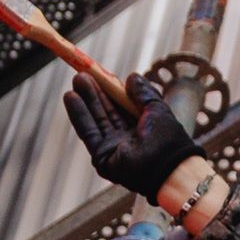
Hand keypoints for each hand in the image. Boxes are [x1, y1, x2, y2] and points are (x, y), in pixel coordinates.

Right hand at [64, 73, 199, 198]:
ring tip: (76, 80)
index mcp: (142, 128)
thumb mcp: (156, 108)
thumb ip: (143, 93)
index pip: (121, 106)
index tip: (100, 74)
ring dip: (85, 100)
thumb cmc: (167, 139)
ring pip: (95, 119)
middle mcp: (127, 138)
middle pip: (106, 111)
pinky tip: (72, 98)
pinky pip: (88, 132)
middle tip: (82, 73)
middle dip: (94, 92)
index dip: (110, 90)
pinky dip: (79, 115)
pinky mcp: (102, 157)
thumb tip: (131, 76)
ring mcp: (113, 148)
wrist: (166, 166)